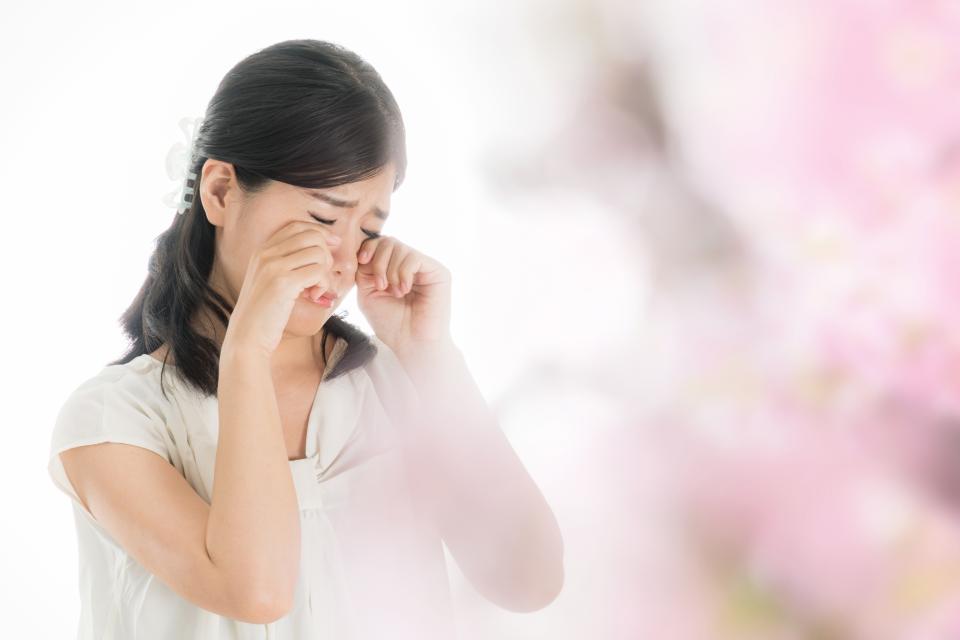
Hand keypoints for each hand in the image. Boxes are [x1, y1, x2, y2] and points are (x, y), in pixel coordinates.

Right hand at [222, 220, 340, 358]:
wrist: (247, 337)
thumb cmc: (265, 313)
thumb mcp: (272, 281)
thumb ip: (290, 262)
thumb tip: (328, 245)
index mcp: (262, 250)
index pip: (298, 226)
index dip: (320, 232)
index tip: (332, 246)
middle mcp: (266, 253)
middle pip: (312, 235)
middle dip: (326, 254)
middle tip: (322, 276)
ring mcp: (273, 266)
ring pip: (318, 253)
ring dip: (325, 273)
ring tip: (316, 290)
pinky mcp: (283, 282)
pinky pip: (319, 272)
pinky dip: (324, 284)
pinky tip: (314, 296)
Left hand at [355, 235, 452, 352]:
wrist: (411, 344)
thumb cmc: (391, 323)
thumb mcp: (368, 293)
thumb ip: (364, 270)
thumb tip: (366, 249)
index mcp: (394, 268)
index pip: (379, 243)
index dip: (368, 248)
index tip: (362, 262)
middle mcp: (410, 264)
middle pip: (388, 241)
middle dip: (378, 262)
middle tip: (380, 286)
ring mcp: (425, 267)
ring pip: (399, 247)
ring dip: (390, 271)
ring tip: (395, 293)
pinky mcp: (438, 271)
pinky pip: (413, 258)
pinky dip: (403, 274)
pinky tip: (404, 290)